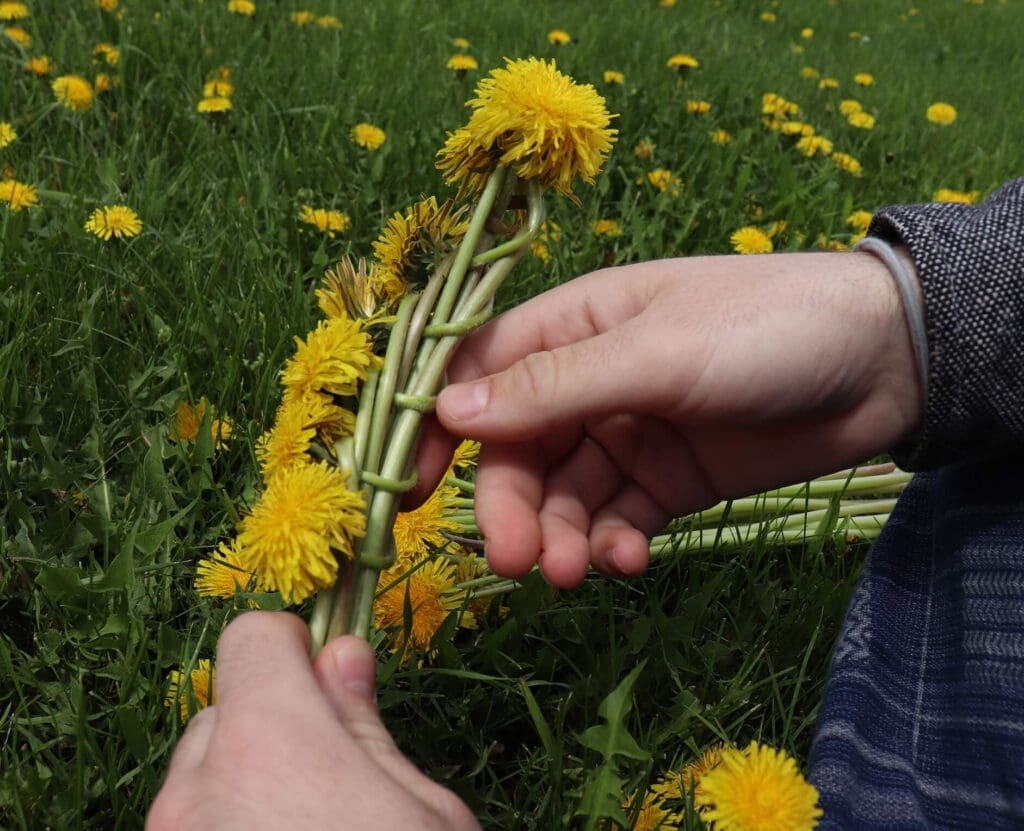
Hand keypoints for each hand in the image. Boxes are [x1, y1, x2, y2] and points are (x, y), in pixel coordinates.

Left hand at [147, 612, 478, 830]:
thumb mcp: (424, 812)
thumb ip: (366, 727)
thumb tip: (343, 657)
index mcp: (269, 743)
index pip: (251, 638)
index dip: (294, 646)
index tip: (329, 679)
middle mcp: (195, 791)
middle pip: (224, 712)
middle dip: (272, 727)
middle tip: (331, 779)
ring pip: (201, 779)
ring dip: (244, 786)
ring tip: (305, 827)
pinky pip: (191, 828)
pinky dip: (226, 828)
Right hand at [419, 251, 921, 588]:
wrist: (885, 363)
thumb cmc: (764, 327)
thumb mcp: (656, 350)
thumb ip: (554, 385)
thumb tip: (449, 412)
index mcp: (573, 325)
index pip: (480, 374)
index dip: (438, 427)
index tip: (411, 488)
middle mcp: (589, 380)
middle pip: (518, 450)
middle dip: (511, 505)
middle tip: (519, 561)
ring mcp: (629, 433)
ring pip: (564, 494)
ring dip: (562, 535)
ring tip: (578, 572)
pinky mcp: (669, 480)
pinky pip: (618, 518)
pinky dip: (613, 543)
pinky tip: (629, 560)